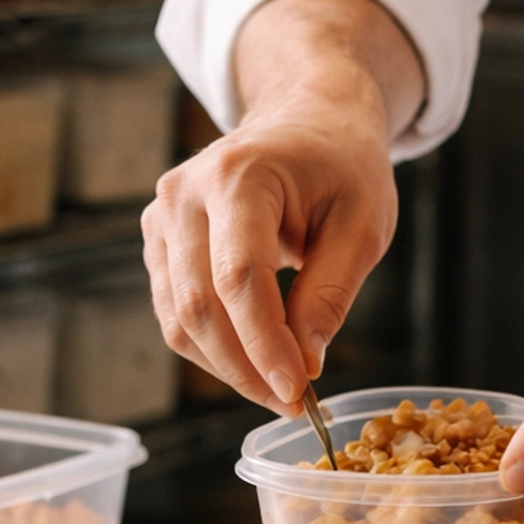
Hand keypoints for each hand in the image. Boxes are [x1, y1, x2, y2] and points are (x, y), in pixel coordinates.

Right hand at [143, 97, 397, 410]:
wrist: (307, 121)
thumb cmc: (342, 165)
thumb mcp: (363, 224)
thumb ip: (331, 293)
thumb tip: (304, 363)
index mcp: (239, 175)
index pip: (238, 277)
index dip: (263, 344)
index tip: (297, 391)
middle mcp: (184, 194)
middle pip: (199, 306)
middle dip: (246, 368)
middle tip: (293, 402)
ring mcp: (161, 216)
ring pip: (179, 319)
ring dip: (228, 367)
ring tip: (280, 387)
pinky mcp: (159, 241)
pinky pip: (176, 312)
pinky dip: (214, 348)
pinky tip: (255, 360)